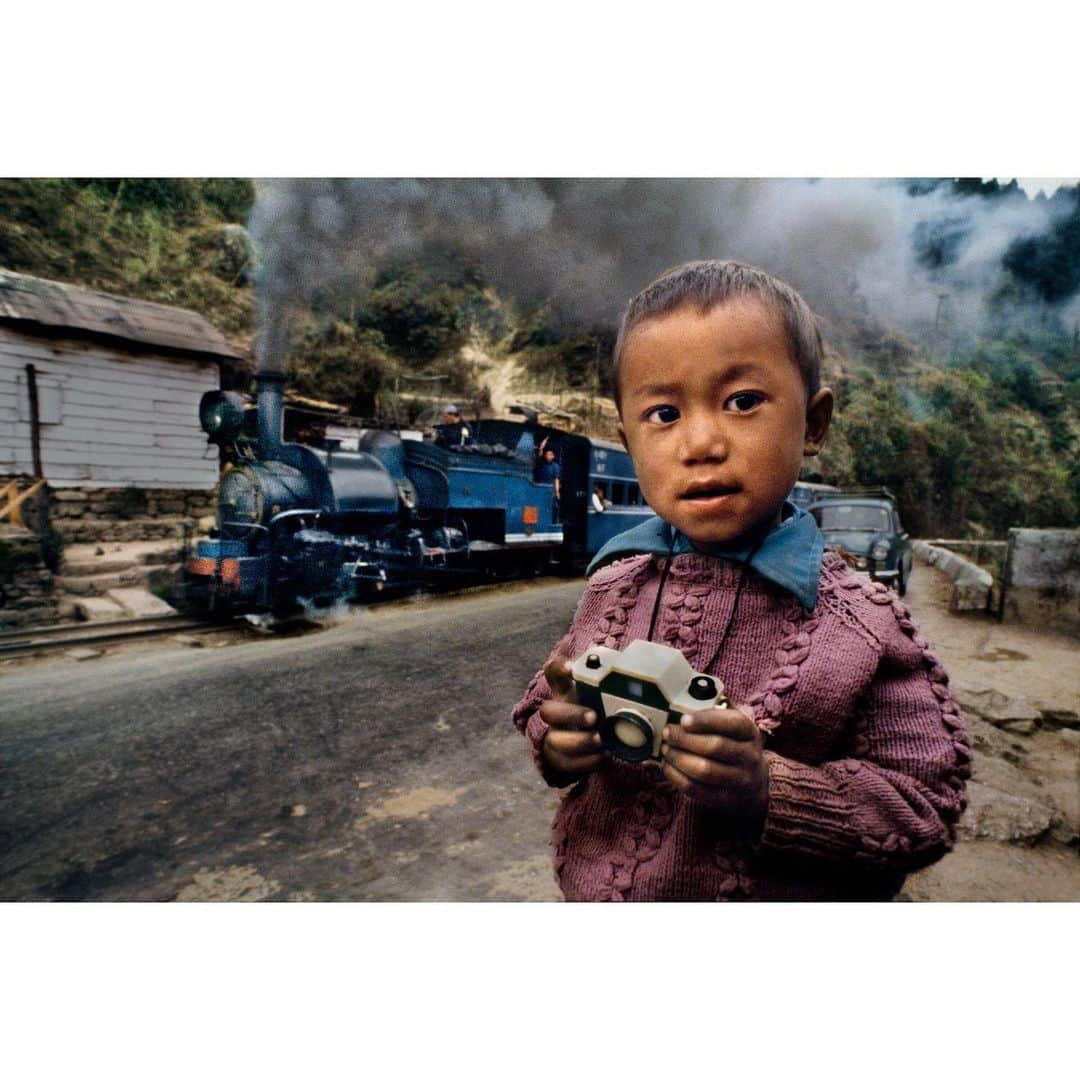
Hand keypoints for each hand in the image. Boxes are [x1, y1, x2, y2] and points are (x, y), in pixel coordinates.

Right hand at [538, 656, 604, 777]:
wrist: (581, 744)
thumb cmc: (596, 711)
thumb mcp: (599, 696)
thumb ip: (610, 686)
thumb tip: (638, 678)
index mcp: (564, 691)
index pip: (553, 672)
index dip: (558, 668)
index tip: (571, 668)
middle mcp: (556, 712)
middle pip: (548, 710)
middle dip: (571, 714)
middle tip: (594, 717)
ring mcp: (555, 736)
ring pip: (555, 740)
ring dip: (580, 741)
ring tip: (602, 740)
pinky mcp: (559, 758)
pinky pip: (567, 762)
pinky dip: (586, 760)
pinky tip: (603, 756)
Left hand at [660, 706, 769, 834]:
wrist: (753, 783)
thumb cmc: (735, 747)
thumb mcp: (734, 728)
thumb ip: (715, 715)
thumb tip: (687, 705)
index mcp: (750, 733)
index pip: (732, 723)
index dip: (705, 720)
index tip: (683, 720)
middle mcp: (749, 757)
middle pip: (714, 746)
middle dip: (685, 739)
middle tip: (668, 733)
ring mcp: (739, 780)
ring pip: (704, 770)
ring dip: (678, 758)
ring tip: (666, 749)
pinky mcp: (724, 799)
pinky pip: (696, 789)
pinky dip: (676, 777)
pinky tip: (668, 766)